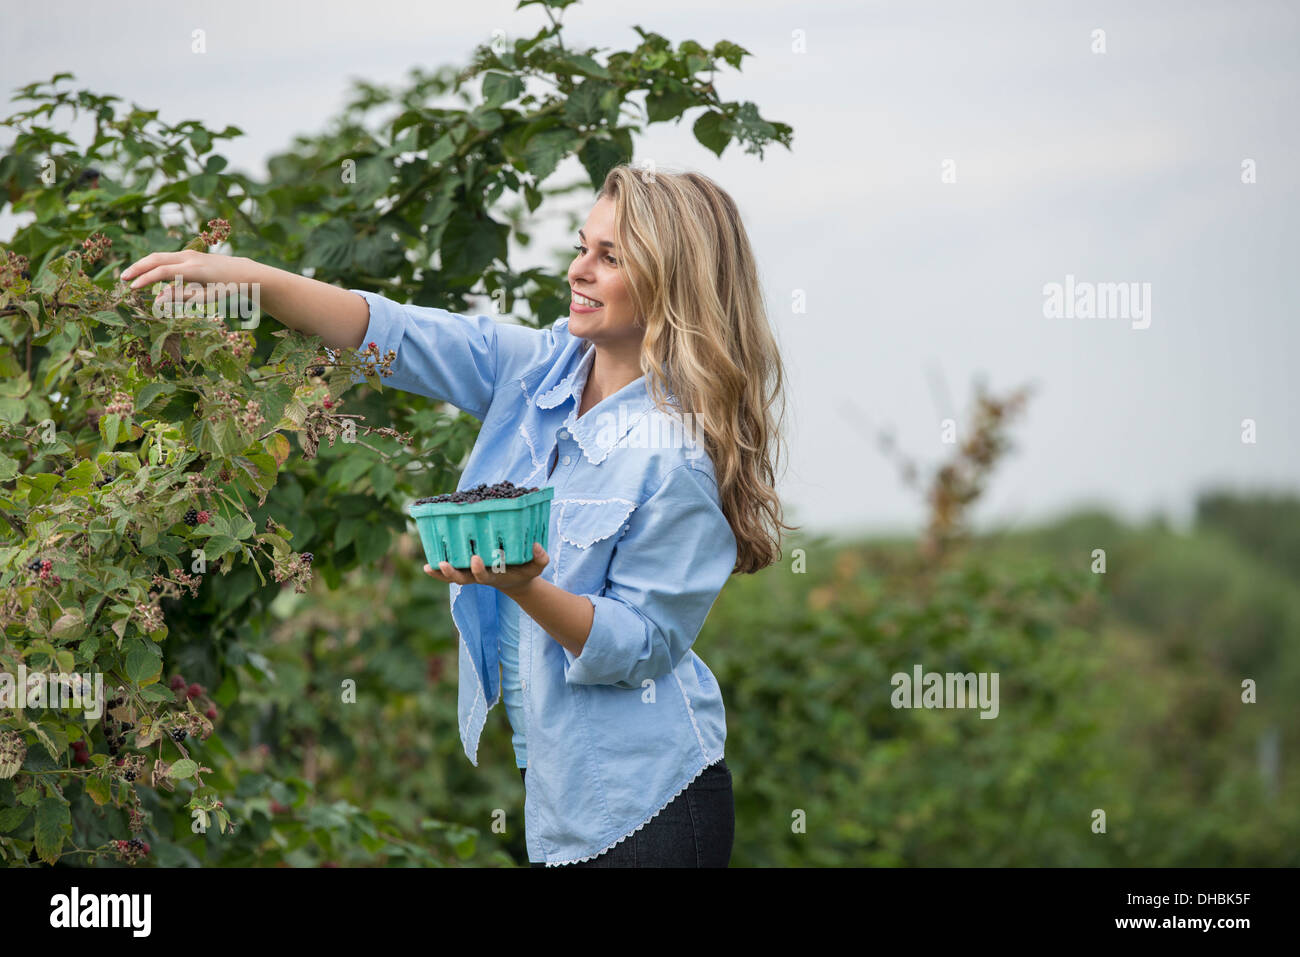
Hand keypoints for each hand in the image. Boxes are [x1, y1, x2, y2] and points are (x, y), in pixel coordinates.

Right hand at [119, 250, 250, 309]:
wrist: (243, 272)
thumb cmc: (226, 288)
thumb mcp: (206, 297)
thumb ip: (181, 297)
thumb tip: (157, 299)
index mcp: (193, 270)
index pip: (162, 273)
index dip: (145, 280)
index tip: (132, 289)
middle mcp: (189, 258)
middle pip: (156, 259)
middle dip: (138, 268)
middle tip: (123, 279)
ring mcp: (188, 254)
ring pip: (159, 256)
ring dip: (143, 265)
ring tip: (131, 277)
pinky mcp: (189, 254)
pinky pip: (167, 257)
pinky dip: (154, 264)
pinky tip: (147, 274)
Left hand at [423, 542, 549, 595]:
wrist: (516, 579)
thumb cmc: (524, 570)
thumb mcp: (536, 567)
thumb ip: (540, 558)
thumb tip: (536, 546)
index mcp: (492, 576)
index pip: (482, 576)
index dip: (478, 569)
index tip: (476, 558)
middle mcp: (477, 576)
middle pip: (461, 579)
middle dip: (452, 573)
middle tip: (446, 563)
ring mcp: (469, 573)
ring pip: (452, 576)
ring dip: (441, 573)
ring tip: (432, 565)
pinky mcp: (465, 568)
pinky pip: (448, 572)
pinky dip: (437, 572)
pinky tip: (427, 566)